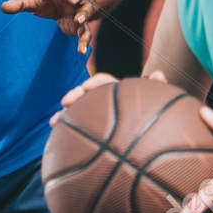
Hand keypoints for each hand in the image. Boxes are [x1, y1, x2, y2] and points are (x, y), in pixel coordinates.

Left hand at [2, 0, 95, 53]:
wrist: (62, 10)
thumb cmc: (46, 2)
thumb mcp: (33, 2)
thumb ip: (19, 4)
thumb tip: (2, 7)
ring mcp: (79, 11)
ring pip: (86, 10)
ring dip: (83, 14)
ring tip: (78, 20)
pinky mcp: (81, 26)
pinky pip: (85, 32)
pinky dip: (84, 41)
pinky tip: (82, 51)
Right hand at [50, 69, 166, 125]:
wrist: (151, 140)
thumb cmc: (155, 118)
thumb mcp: (157, 103)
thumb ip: (156, 89)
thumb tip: (158, 72)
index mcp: (119, 92)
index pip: (104, 82)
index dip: (94, 83)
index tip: (86, 88)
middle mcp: (105, 101)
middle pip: (86, 94)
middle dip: (74, 96)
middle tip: (66, 101)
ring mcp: (96, 115)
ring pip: (77, 111)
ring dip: (64, 113)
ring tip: (54, 122)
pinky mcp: (90, 129)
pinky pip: (75, 127)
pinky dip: (64, 127)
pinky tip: (55, 132)